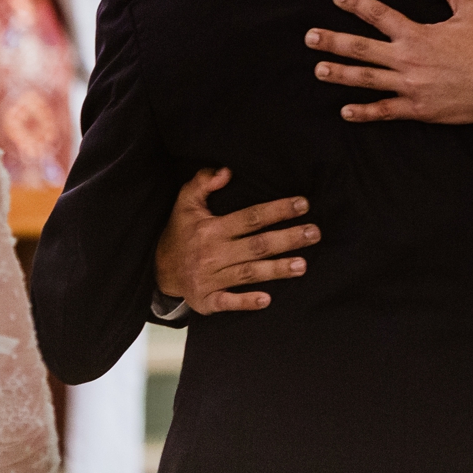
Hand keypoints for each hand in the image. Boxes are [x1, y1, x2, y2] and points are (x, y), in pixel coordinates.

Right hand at [154, 167, 320, 314]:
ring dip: (277, 270)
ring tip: (303, 265)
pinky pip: (228, 302)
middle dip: (287, 239)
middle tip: (314, 233)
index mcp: (211, 229)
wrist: (158, 270)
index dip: (278, 210)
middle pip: (257, 246)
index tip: (303, 204)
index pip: (251, 217)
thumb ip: (203, 182)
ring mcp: (210, 279)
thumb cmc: (180, 233)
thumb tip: (227, 171)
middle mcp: (213, 253)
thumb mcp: (185, 202)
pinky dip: (246, 302)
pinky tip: (267, 300)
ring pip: (249, 273)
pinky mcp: (207, 300)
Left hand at [306, 0, 472, 123]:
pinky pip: (385, 110)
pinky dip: (364, 112)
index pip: (380, 15)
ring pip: (366, 79)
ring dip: (340, 74)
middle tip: (310, 38)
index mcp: (418, 34)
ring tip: (318, 70)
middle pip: (362, 48)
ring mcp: (410, 86)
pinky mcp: (417, 109)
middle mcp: (408, 59)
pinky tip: (345, 111)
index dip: (357, 4)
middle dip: (333, 42)